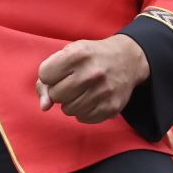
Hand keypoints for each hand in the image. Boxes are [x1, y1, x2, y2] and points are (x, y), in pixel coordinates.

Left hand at [36, 35, 150, 123]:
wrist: (128, 59)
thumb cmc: (92, 57)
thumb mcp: (69, 54)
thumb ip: (47, 79)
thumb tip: (44, 106)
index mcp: (79, 54)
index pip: (45, 75)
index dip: (50, 74)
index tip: (62, 71)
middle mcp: (92, 72)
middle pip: (56, 95)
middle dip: (60, 90)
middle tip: (73, 82)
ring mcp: (103, 91)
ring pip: (68, 110)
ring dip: (72, 102)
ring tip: (84, 90)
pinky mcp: (111, 107)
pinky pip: (83, 118)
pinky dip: (84, 111)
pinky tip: (93, 98)